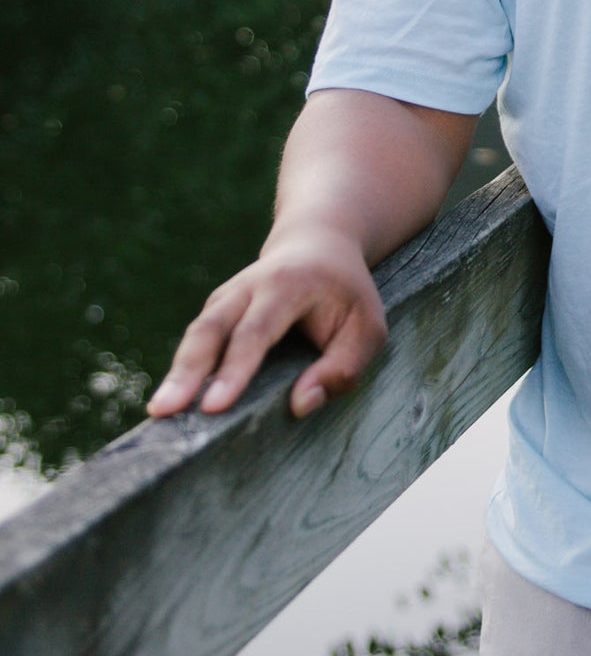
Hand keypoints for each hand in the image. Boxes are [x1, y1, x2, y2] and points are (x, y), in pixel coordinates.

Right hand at [146, 225, 387, 421]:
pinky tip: (173, 403)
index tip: (214, 407)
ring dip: (176, 374)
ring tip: (159, 413)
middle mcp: (249, 287)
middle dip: (187, 371)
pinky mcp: (216, 311)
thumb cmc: (347, 294)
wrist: (318, 242)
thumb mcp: (367, 327)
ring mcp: (227, 297)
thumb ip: (343, 367)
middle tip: (164, 411)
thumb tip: (299, 405)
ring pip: (197, 334)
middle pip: (211, 329)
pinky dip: (183, 371)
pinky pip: (197, 342)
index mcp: (289, 285)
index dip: (235, 369)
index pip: (257, 332)